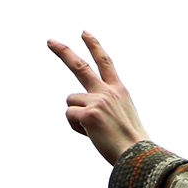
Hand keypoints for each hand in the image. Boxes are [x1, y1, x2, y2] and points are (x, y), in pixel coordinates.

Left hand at [48, 32, 150, 164]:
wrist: (138, 155)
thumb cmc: (131, 143)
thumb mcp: (123, 117)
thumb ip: (105, 106)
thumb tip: (81, 112)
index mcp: (119, 91)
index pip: (105, 62)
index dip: (94, 46)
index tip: (84, 32)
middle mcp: (108, 92)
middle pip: (80, 67)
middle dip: (63, 52)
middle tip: (49, 41)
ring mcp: (98, 101)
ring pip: (71, 102)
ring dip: (77, 116)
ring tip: (96, 130)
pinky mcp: (88, 114)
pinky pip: (70, 116)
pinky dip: (77, 127)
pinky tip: (92, 135)